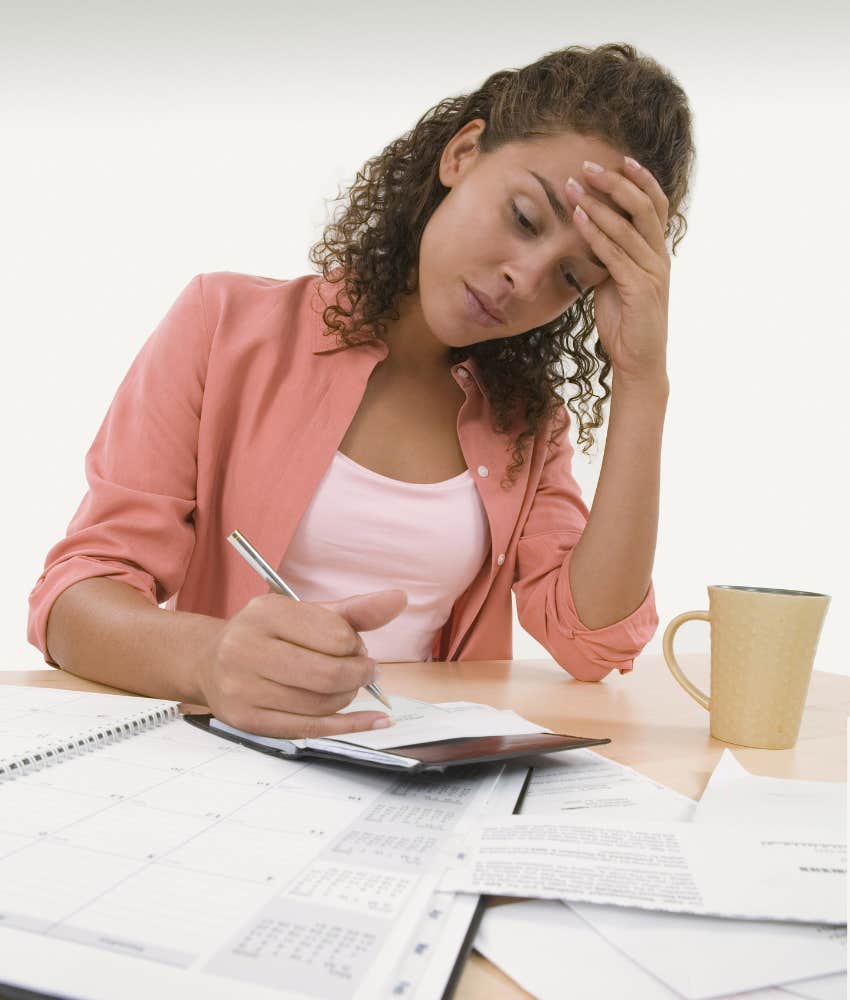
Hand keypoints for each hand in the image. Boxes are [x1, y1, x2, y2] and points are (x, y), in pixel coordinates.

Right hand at [198, 588, 407, 737]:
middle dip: (360, 674)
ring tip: (348, 685)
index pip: (335, 635)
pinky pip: (310, 729)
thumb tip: (399, 599)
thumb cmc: (267, 634)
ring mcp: (243, 688)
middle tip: (366, 671)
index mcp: (265, 613)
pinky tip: (373, 719)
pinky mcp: (247, 720)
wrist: (212, 661)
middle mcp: (246, 649)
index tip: (355, 645)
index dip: (356, 644)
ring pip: (321, 704)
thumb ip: (354, 610)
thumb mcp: (305, 613)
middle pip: (329, 674)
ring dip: (349, 697)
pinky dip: (350, 726)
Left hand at [563, 156, 670, 385]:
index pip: (655, 205)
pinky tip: (578, 219)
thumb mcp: (615, 281)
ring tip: (574, 187)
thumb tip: (590, 232)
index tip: (618, 159)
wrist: (637, 360)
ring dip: (598, 204)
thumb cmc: (624, 322)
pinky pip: (615, 254)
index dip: (640, 179)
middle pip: (643, 207)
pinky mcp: (640, 289)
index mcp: (657, 252)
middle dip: (615, 183)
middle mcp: (659, 258)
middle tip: (587, 166)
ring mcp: (653, 272)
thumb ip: (610, 256)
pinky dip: (595, 233)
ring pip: (627, 227)